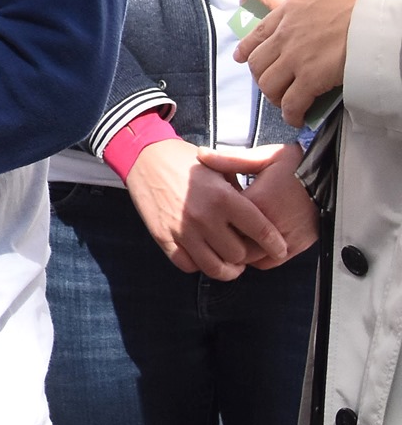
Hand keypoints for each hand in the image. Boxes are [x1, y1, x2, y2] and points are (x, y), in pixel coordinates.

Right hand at [123, 138, 287, 279]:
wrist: (144, 156)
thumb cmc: (185, 161)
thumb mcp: (219, 169)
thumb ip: (239, 195)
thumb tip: (259, 218)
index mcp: (223, 198)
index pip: (260, 231)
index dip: (275, 245)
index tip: (280, 249)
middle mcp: (204, 217)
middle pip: (238, 254)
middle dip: (246, 255)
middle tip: (246, 250)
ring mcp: (182, 230)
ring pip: (215, 268)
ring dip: (226, 268)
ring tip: (229, 262)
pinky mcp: (163, 237)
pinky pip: (187, 265)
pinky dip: (199, 264)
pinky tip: (203, 255)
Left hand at [195, 145, 318, 269]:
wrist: (333, 180)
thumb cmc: (297, 166)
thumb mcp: (264, 157)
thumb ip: (231, 159)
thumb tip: (201, 154)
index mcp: (257, 203)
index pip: (222, 220)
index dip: (213, 217)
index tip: (209, 209)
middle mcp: (270, 226)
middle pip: (233, 243)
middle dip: (223, 237)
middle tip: (218, 226)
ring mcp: (284, 240)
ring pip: (249, 257)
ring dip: (239, 249)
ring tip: (234, 235)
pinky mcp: (297, 248)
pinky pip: (268, 263)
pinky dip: (256, 257)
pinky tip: (251, 242)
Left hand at [237, 0, 370, 125]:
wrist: (383, 18)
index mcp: (290, 9)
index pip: (258, 33)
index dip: (249, 49)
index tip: (244, 59)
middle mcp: (286, 33)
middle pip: (259, 63)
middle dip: (264, 77)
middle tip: (275, 87)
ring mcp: (295, 56)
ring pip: (268, 83)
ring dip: (275, 97)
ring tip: (285, 103)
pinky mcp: (310, 77)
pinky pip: (291, 102)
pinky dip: (291, 113)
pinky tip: (296, 118)